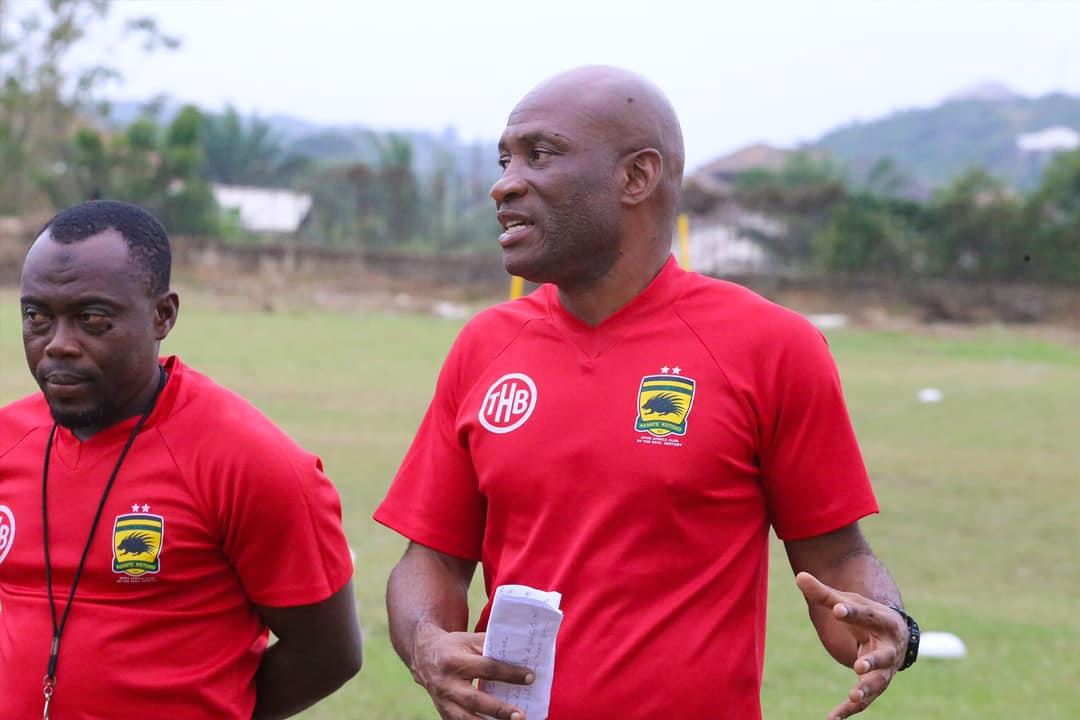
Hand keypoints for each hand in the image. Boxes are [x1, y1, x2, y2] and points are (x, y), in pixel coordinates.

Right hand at [411, 625, 532, 719]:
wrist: (424, 656)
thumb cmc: (453, 647)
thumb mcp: (469, 640)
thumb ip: (490, 647)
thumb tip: (520, 655)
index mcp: (455, 661)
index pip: (487, 668)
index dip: (509, 673)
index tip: (530, 677)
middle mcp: (447, 683)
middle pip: (475, 700)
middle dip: (498, 709)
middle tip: (520, 715)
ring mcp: (443, 701)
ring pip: (466, 719)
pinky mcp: (443, 713)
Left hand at [795, 572, 907, 719]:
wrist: (895, 633)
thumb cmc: (867, 614)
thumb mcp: (849, 601)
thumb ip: (824, 593)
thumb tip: (799, 575)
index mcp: (882, 620)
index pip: (866, 614)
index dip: (851, 612)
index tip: (836, 608)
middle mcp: (889, 647)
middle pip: (883, 655)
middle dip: (872, 661)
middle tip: (858, 666)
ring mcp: (886, 668)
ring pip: (879, 682)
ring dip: (867, 690)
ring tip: (853, 696)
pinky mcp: (877, 684)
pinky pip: (866, 700)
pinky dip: (851, 709)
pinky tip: (833, 717)